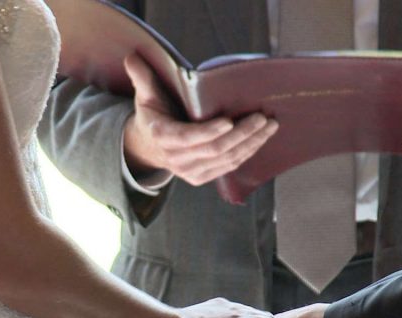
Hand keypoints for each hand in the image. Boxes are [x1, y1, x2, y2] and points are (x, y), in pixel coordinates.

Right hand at [122, 53, 278, 186]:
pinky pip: (229, 167)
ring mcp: (190, 171)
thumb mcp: (145, 95)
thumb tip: (132, 56)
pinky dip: (247, 153)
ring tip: (269, 126)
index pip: (187, 137)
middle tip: (262, 117)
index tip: (229, 120)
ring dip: (251, 143)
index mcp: (162, 135)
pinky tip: (261, 139)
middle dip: (242, 134)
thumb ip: (142, 77)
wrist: (150, 146)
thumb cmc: (153, 114)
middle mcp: (176, 158)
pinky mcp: (202, 177)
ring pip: (226, 159)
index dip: (209, 132)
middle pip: (214, 149)